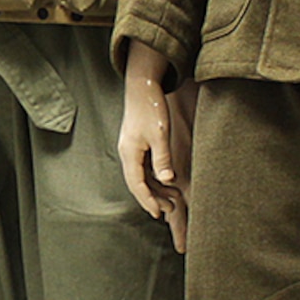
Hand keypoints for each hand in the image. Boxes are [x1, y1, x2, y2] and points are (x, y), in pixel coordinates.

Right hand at [119, 42, 194, 252]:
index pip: (137, 184)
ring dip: (155, 189)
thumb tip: (166, 180)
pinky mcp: (136, 144)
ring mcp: (131, 149)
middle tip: (170, 211)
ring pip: (141, 176)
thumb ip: (162, 158)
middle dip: (152, 199)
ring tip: (173, 199)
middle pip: (137, 183)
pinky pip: (143, 167)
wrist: (142, 85)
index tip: (159, 214)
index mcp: (130, 153)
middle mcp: (127, 153)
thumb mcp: (160, 133)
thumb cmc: (150, 107)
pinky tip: (167, 181)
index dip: (148, 201)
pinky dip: (154, 177)